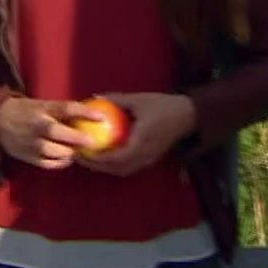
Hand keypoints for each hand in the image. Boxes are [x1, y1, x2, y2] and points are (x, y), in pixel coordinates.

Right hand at [0, 97, 101, 170]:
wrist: (0, 120)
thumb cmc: (29, 111)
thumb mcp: (44, 105)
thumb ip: (64, 112)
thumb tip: (93, 115)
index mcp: (42, 108)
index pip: (66, 108)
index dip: (85, 112)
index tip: (102, 117)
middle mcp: (36, 124)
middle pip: (56, 131)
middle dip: (76, 137)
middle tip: (92, 142)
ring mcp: (30, 141)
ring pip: (51, 150)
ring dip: (68, 153)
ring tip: (78, 153)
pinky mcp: (27, 156)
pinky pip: (46, 163)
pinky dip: (59, 163)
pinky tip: (67, 160)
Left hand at [76, 92, 196, 176]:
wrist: (188, 115)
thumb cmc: (163, 105)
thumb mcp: (138, 100)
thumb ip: (116, 99)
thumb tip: (94, 96)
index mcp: (141, 142)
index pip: (115, 158)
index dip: (96, 159)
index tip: (81, 151)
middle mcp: (145, 155)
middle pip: (116, 169)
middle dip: (95, 166)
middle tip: (78, 156)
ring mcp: (149, 159)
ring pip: (122, 171)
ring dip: (104, 168)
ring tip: (88, 158)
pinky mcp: (150, 159)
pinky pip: (129, 167)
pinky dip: (114, 165)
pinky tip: (103, 155)